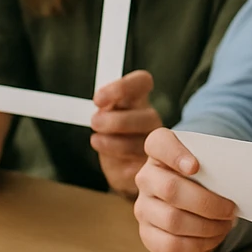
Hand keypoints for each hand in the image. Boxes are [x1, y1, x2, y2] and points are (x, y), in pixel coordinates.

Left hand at [90, 71, 161, 197]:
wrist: (125, 169)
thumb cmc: (114, 136)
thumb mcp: (106, 115)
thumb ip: (105, 106)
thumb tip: (100, 104)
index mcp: (139, 100)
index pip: (142, 82)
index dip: (122, 87)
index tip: (99, 99)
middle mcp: (151, 120)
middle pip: (146, 116)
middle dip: (115, 121)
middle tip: (95, 123)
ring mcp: (155, 145)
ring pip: (140, 142)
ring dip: (113, 143)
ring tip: (98, 141)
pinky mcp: (152, 168)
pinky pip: (137, 166)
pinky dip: (119, 163)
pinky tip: (114, 160)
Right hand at [133, 127, 238, 251]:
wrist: (191, 196)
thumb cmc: (206, 175)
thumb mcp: (210, 160)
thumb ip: (219, 161)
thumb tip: (249, 176)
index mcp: (159, 150)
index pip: (158, 143)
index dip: (175, 154)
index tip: (196, 166)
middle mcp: (146, 177)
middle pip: (171, 189)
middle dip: (207, 203)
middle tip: (230, 209)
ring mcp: (143, 207)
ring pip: (172, 220)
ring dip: (206, 227)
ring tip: (225, 226)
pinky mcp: (147, 233)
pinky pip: (169, 245)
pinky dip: (197, 246)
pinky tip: (212, 239)